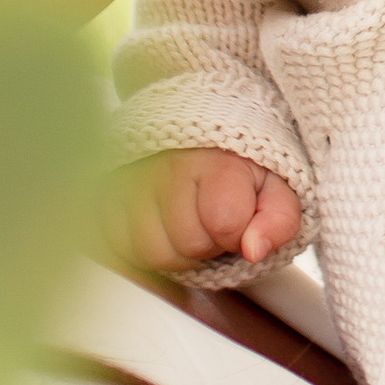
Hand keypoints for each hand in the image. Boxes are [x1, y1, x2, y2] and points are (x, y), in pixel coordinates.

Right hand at [111, 147, 301, 275]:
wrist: (199, 132)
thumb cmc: (239, 165)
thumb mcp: (277, 187)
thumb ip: (280, 220)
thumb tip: (254, 250)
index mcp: (216, 162)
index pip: (224, 223)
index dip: (236, 234)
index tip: (237, 221)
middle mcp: (168, 167)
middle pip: (186, 244)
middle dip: (206, 244)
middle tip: (211, 222)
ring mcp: (131, 180)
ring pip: (151, 253)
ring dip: (173, 251)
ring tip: (184, 225)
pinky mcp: (105, 194)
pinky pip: (120, 248)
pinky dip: (141, 248)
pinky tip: (159, 228)